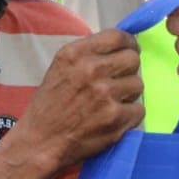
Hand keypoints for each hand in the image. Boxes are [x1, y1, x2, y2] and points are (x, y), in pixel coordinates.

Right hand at [12, 29, 142, 166]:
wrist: (40, 142)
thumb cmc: (49, 107)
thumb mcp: (60, 68)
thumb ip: (88, 54)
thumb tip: (122, 45)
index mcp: (74, 54)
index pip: (117, 36)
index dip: (128, 44)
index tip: (129, 51)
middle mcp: (90, 70)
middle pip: (133, 59)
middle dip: (129, 70)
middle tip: (119, 81)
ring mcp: (104, 94)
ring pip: (138, 84)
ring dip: (129, 94)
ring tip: (111, 103)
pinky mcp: (115, 118)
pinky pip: (139, 109)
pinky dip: (129, 116)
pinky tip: (113, 118)